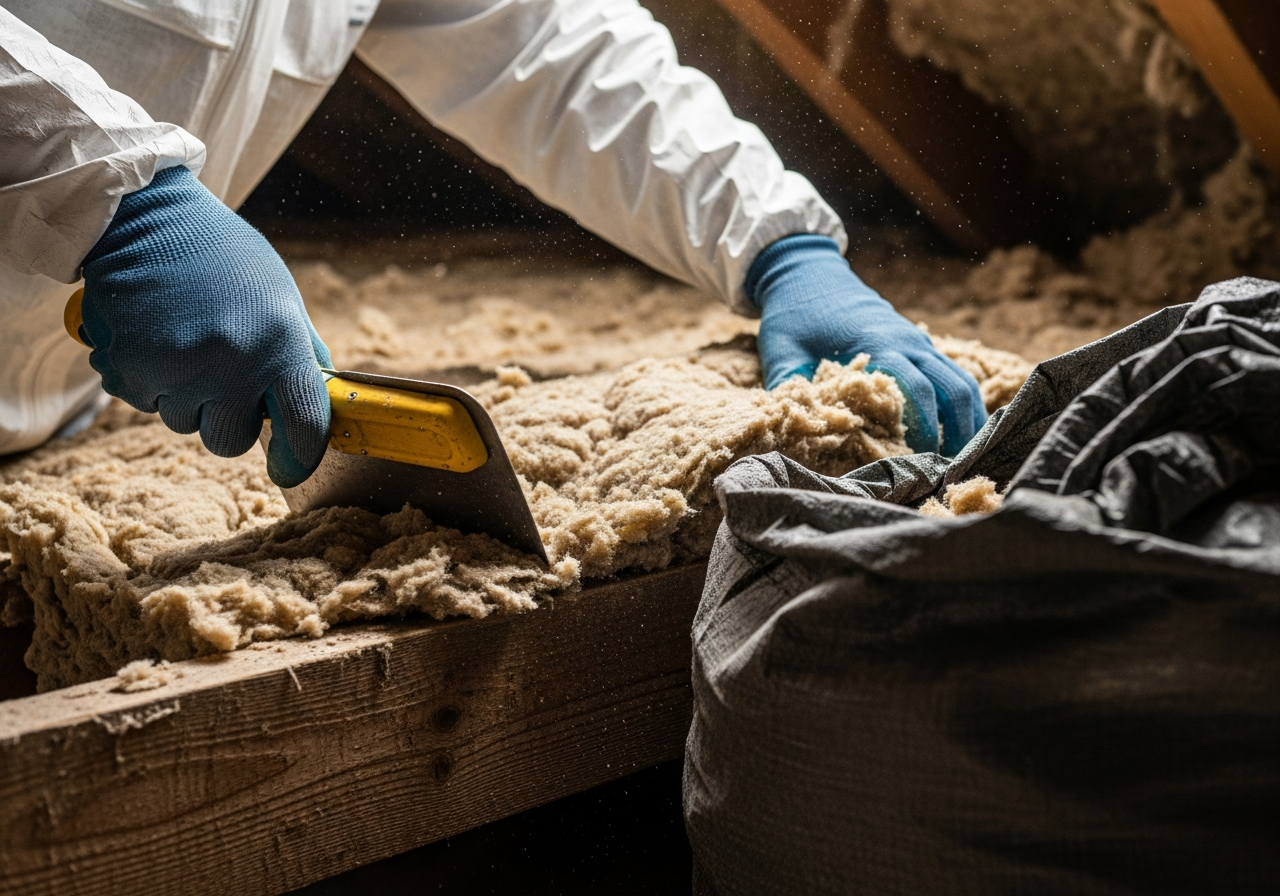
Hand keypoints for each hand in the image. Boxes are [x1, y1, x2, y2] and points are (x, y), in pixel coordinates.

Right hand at [79, 166, 330, 486]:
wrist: (142, 215)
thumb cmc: (221, 256)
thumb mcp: (279, 296)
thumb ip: (300, 352)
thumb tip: (321, 403)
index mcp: (280, 342)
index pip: (304, 424)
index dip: (300, 456)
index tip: (291, 465)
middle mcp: (231, 362)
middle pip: (232, 440)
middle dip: (228, 420)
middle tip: (222, 379)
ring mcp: (177, 368)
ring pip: (184, 423)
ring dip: (185, 396)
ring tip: (184, 341)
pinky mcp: (129, 368)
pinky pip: (144, 402)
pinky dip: (149, 380)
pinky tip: (154, 337)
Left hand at [747, 234, 985, 455]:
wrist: (807, 270)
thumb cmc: (793, 313)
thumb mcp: (781, 351)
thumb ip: (789, 389)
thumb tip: (794, 431)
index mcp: (878, 342)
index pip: (916, 390)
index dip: (923, 429)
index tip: (920, 462)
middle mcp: (908, 341)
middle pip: (953, 389)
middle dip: (958, 431)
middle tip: (952, 471)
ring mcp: (917, 340)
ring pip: (960, 381)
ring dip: (967, 418)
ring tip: (964, 458)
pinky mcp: (917, 342)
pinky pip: (952, 374)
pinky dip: (960, 403)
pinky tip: (957, 432)